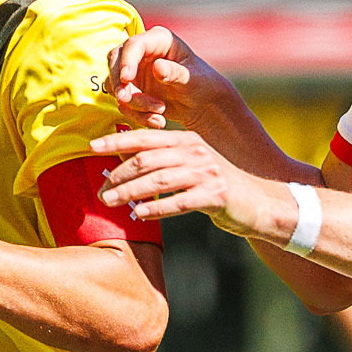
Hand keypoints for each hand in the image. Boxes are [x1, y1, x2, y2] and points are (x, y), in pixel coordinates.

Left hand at [92, 126, 273, 237]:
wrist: (259, 202)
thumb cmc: (218, 186)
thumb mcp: (191, 165)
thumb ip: (162, 160)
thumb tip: (124, 160)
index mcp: (187, 140)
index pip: (145, 137)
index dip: (117, 141)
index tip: (92, 146)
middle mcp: (195, 152)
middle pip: (147, 160)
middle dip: (118, 174)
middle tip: (100, 191)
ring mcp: (206, 173)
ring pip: (159, 180)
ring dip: (130, 192)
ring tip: (110, 202)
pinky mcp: (215, 194)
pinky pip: (179, 201)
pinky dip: (157, 207)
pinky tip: (139, 214)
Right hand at [107, 28, 268, 163]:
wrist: (203, 104)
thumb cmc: (203, 84)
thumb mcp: (192, 79)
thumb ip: (175, 73)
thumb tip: (157, 68)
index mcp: (159, 40)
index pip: (133, 45)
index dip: (126, 61)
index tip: (126, 79)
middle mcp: (142, 52)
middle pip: (115, 59)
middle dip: (118, 81)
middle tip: (126, 98)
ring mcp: (134, 70)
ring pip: (116, 84)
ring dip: (133, 102)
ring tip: (160, 112)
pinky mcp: (131, 89)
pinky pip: (123, 102)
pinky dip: (137, 114)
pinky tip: (158, 121)